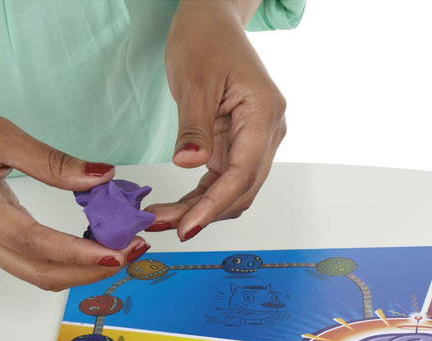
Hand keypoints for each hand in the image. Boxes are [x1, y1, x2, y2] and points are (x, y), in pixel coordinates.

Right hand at [0, 96, 148, 290]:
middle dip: (90, 271)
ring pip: (37, 275)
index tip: (119, 252)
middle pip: (40, 273)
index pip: (36, 243)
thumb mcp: (0, 133)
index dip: (79, 253)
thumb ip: (52, 162)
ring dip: (81, 270)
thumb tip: (102, 176)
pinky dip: (65, 262)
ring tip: (120, 252)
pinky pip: (31, 263)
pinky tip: (92, 246)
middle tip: (132, 253)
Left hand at [149, 0, 286, 239]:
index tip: (187, 226)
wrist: (211, 21)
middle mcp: (269, 132)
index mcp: (264, 113)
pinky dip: (202, 196)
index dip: (214, 205)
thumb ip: (194, 126)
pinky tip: (176, 207)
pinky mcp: (240, 144)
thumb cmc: (205, 39)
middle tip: (164, 227)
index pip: (242, 173)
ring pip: (234, 190)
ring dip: (202, 209)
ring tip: (162, 220)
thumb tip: (190, 164)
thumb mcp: (193, 79)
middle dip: (205, 213)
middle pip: (242, 189)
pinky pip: (223, 179)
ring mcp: (257, 140)